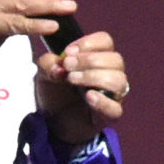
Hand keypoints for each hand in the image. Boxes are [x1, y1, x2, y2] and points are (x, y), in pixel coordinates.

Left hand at [35, 31, 125, 148]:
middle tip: (67, 65)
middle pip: (115, 59)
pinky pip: (116, 108)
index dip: (89, 43)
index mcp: (99, 58)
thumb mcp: (44, 73)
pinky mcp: (110, 115)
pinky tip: (88, 96)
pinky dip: (103, 101)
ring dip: (94, 76)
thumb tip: (59, 67)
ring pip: (119, 80)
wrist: (53, 121)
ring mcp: (113, 95)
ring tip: (72, 79)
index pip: (106, 41)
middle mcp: (111, 73)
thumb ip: (48, 64)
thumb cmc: (55, 92)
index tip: (68, 52)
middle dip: (89, 60)